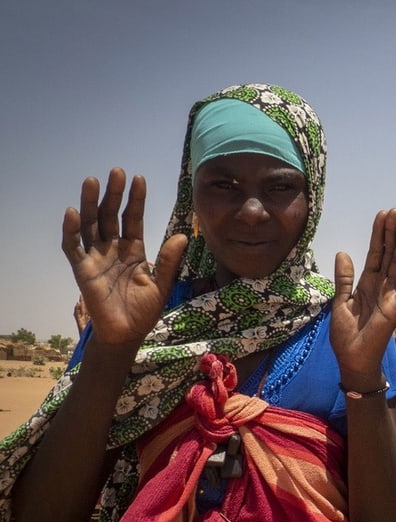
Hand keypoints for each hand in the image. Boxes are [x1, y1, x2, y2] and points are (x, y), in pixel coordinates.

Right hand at [61, 168, 186, 347]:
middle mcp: (113, 250)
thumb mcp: (161, 285)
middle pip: (110, 216)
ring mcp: (96, 258)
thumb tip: (183, 235)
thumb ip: (169, 261)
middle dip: (113, 194)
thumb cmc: (143, 312)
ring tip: (92, 181)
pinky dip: (71, 230)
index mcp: (133, 251)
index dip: (136, 200)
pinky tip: (73, 212)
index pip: (133, 219)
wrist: (126, 335)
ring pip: (90, 225)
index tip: (139, 179)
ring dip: (90, 203)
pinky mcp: (82, 270)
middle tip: (116, 171)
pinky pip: (73, 247)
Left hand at [331, 209, 395, 387]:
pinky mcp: (395, 310)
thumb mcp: (340, 302)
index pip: (376, 254)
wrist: (351, 360)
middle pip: (389, 255)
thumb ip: (344, 279)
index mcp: (367, 284)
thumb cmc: (346, 336)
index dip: (379, 235)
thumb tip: (344, 252)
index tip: (383, 215)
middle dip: (392, 233)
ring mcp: (391, 297)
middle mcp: (382, 287)